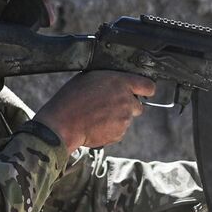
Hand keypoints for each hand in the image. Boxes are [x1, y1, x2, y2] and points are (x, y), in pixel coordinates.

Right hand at [33, 71, 155, 150]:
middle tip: (109, 106)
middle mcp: (127, 100)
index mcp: (121, 82)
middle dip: (127, 107)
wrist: (63, 123)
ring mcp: (124, 119)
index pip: (148, 86)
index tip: (140, 92)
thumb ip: (109, 79)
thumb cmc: (71, 98)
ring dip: (117, 118)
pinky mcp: (120, 134)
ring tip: (97, 116)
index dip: (144, 89)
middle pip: (139, 106)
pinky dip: (111, 130)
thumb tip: (115, 82)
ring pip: (127, 119)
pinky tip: (96, 125)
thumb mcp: (90, 77)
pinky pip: (119, 131)